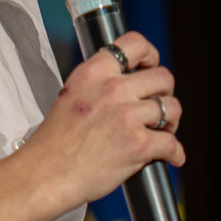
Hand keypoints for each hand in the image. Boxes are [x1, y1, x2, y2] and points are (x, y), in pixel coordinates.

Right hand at [23, 30, 183, 215]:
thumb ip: (97, 85)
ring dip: (171, 122)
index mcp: (93, 73)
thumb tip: (128, 86)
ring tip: (163, 133)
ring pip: (172, 107)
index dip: (151, 55)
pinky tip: (172, 157)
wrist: (44, 176)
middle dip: (165, 93)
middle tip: (158, 108)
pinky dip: (175, 154)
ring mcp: (127, 116)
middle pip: (162, 77)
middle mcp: (112, 89)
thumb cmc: (54, 144)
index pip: (134, 43)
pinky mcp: (138, 144)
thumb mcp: (70, 97)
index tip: (151, 67)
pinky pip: (173, 143)